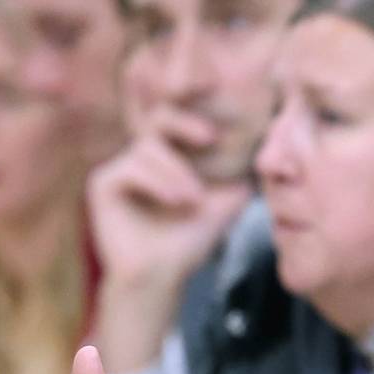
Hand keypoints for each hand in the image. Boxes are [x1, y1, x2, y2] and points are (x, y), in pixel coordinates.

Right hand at [88, 107, 251, 373]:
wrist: (163, 277)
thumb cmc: (190, 242)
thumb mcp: (224, 204)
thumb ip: (241, 176)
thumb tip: (271, 152)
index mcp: (167, 156)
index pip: (178, 119)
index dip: (192, 103)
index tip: (217, 95)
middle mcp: (141, 157)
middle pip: (159, 118)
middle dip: (185, 123)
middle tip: (210, 137)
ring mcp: (119, 168)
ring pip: (149, 149)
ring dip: (177, 172)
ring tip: (194, 199)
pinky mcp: (102, 183)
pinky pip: (130, 167)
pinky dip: (157, 182)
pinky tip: (177, 200)